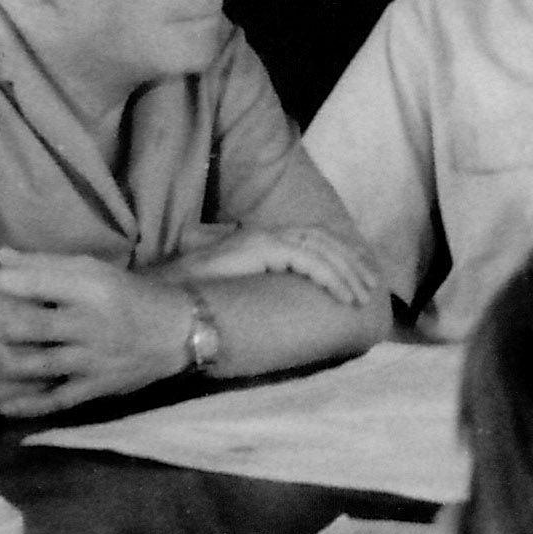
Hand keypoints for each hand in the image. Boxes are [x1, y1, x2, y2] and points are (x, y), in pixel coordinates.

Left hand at [0, 252, 198, 417]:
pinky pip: (59, 398)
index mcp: (88, 288)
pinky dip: (31, 405)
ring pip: (39, 363)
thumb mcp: (94, 271)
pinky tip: (3, 407)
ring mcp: (91, 359)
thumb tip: (1, 257)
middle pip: (31, 325)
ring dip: (1, 367)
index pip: (35, 282)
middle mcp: (87, 323)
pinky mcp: (96, 386)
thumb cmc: (128, 295)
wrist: (178, 330)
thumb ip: (48, 266)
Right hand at [175, 218, 377, 308]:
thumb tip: (278, 300)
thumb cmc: (190, 298)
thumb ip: (256, 285)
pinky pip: (307, 260)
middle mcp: (261, 233)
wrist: (163, 296)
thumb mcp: (232, 289)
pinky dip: (330, 276)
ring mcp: (260, 238)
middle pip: (321, 239)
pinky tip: (342, 294)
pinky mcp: (260, 249)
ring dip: (345, 271)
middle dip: (350, 262)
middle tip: (369, 286)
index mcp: (257, 239)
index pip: (309, 237)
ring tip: (361, 295)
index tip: (357, 274)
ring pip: (320, 248)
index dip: (337, 253)